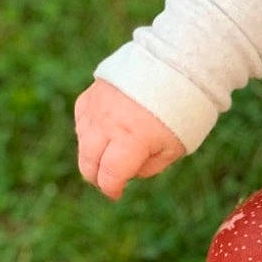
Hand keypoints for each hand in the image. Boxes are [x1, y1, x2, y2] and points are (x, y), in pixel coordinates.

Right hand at [74, 79, 185, 199]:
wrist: (172, 68)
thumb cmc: (179, 112)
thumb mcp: (174, 148)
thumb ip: (149, 167)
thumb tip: (127, 175)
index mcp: (132, 139)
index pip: (109, 175)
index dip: (111, 189)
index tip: (116, 194)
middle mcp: (108, 125)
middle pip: (88, 163)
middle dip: (97, 177)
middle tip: (110, 180)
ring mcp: (94, 110)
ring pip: (82, 144)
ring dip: (93, 155)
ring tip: (113, 153)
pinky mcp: (88, 97)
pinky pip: (82, 124)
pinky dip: (90, 134)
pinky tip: (107, 133)